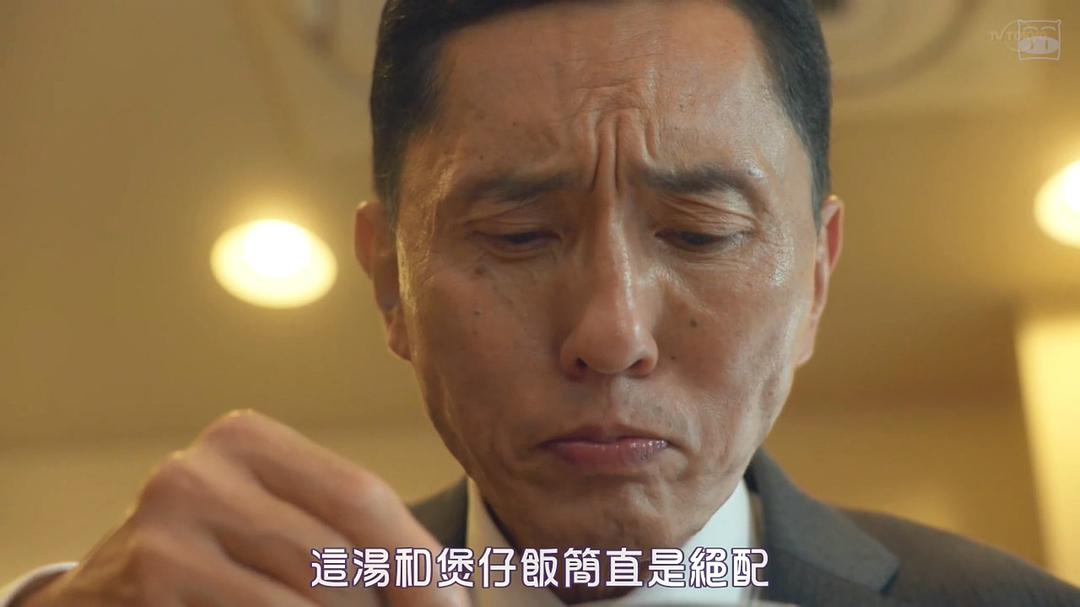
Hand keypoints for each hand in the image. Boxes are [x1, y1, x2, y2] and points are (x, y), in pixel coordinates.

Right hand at [20, 410, 468, 606]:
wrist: (102, 600)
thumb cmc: (215, 561)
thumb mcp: (275, 527)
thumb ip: (348, 540)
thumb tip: (445, 593)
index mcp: (247, 438)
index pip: (361, 497)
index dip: (418, 561)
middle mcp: (199, 471)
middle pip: (336, 558)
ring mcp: (164, 531)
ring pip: (308, 603)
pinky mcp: (148, 583)